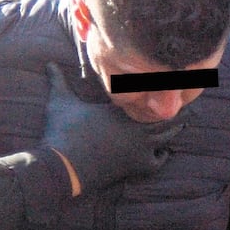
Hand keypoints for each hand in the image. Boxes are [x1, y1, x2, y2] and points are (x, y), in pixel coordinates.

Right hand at [42, 63, 180, 192]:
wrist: (63, 166)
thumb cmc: (63, 130)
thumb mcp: (60, 101)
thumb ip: (58, 80)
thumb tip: (49, 64)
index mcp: (122, 108)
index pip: (151, 93)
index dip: (161, 86)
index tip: (170, 79)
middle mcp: (135, 127)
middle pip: (166, 115)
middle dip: (173, 106)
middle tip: (181, 98)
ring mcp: (138, 148)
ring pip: (166, 136)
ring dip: (171, 129)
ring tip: (178, 120)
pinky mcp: (135, 166)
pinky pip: (157, 161)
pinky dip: (161, 156)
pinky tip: (161, 150)